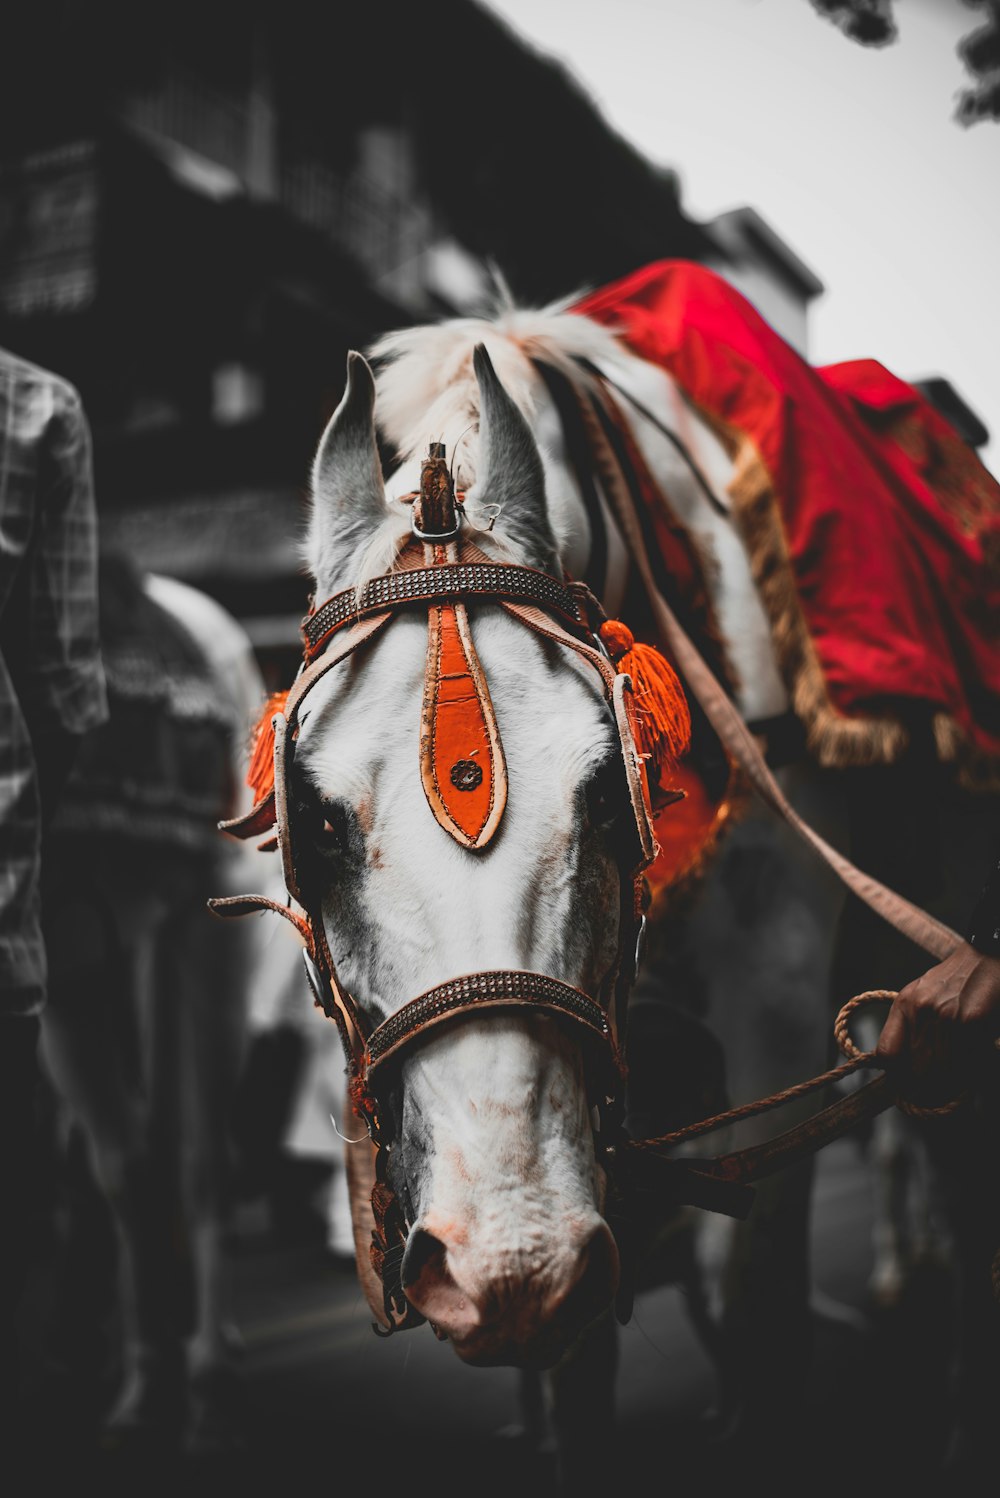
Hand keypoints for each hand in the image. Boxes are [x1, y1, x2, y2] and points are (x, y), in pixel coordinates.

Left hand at [876, 942, 999, 1079]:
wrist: (983, 959)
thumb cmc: (952, 980)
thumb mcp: (919, 995)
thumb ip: (908, 1026)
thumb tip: (901, 1067)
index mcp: (904, 1005)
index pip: (887, 1053)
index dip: (895, 1076)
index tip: (905, 1086)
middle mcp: (920, 1011)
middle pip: (916, 1069)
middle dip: (925, 1088)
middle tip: (934, 1095)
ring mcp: (945, 1017)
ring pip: (942, 1069)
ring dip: (950, 1083)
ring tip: (955, 1084)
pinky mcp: (971, 1022)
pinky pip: (966, 1060)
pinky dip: (969, 1071)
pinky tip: (971, 1066)